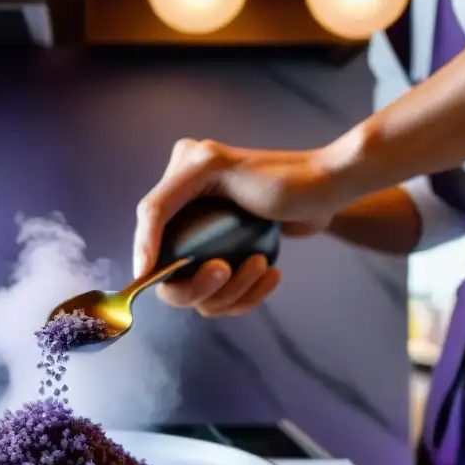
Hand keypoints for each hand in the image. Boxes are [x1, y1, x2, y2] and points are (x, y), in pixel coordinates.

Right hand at [134, 138, 341, 317]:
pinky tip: (271, 274)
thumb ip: (162, 202)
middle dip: (198, 284)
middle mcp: (188, 215)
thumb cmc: (279, 176)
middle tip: (226, 269)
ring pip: (202, 294)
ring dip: (234, 290)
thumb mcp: (211, 168)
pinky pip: (226, 296)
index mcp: (178, 185)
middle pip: (171, 277)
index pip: (148, 229)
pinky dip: (248, 294)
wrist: (327, 189)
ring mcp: (211, 242)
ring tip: (262, 266)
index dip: (146, 255)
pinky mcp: (232, 259)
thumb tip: (137, 251)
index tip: (147, 276)